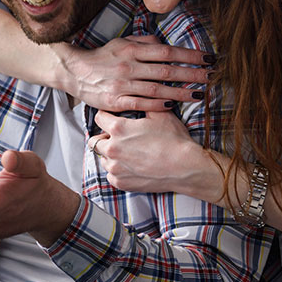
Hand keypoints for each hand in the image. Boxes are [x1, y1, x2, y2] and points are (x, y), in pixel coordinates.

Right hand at [57, 35, 211, 111]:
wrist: (74, 71)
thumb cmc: (102, 57)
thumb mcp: (121, 42)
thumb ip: (143, 42)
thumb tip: (163, 42)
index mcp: (132, 50)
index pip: (166, 51)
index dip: (189, 55)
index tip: (208, 58)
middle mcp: (129, 66)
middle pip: (166, 70)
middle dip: (192, 74)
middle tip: (212, 77)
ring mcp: (122, 85)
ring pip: (157, 89)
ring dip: (180, 93)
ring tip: (199, 95)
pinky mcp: (115, 101)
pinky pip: (140, 104)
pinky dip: (157, 106)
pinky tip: (172, 107)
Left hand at [90, 109, 221, 199]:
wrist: (185, 168)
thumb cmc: (174, 140)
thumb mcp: (160, 114)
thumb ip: (144, 104)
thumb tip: (138, 98)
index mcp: (118, 128)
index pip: (99, 117)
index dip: (106, 115)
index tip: (112, 118)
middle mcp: (112, 148)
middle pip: (95, 140)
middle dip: (105, 137)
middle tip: (119, 137)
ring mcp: (115, 168)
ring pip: (102, 158)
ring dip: (110, 155)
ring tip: (126, 153)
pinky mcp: (120, 183)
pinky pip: (110, 175)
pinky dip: (117, 170)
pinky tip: (130, 166)